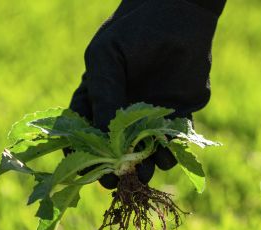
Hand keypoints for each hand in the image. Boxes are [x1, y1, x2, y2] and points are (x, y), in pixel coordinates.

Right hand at [69, 0, 225, 188]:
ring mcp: (150, 116)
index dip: (81, 155)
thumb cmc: (132, 31)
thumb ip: (104, 96)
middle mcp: (122, 113)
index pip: (84, 134)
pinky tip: (168, 156)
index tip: (84, 171)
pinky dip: (171, 152)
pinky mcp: (178, 114)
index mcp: (97, 99)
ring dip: (144, 166)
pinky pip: (173, 140)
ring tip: (144, 174)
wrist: (179, 13)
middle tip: (115, 182)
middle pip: (115, 150)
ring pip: (144, 151)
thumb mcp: (106, 59)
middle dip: (114, 168)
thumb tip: (105, 139)